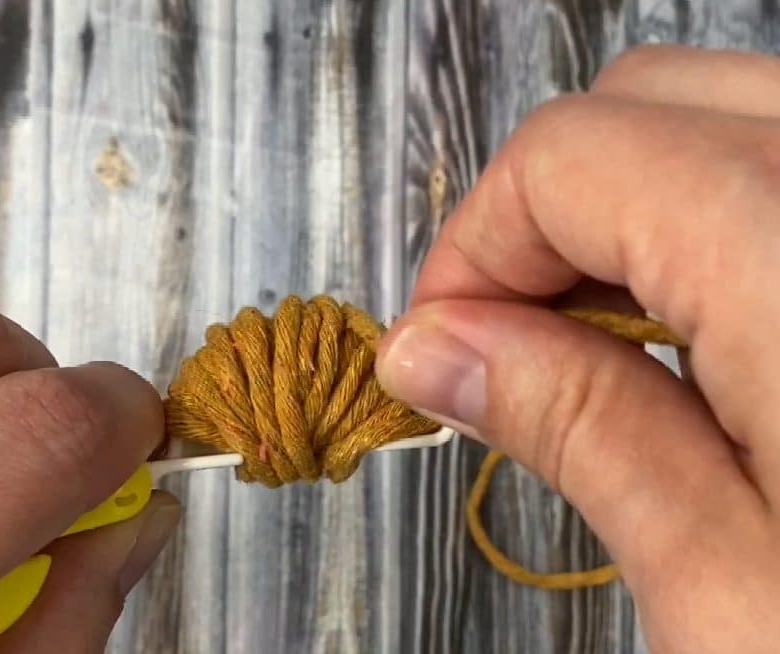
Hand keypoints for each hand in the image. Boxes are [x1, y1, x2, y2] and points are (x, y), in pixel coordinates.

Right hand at [376, 45, 779, 652]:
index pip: (574, 159)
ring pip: (720, 116)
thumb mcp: (734, 594)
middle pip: (644, 103)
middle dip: (544, 214)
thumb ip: (581, 431)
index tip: (442, 347)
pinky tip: (710, 332)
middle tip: (514, 342)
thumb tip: (439, 350)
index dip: (472, 252)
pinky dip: (715, 219)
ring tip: (613, 348)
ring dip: (631, 209)